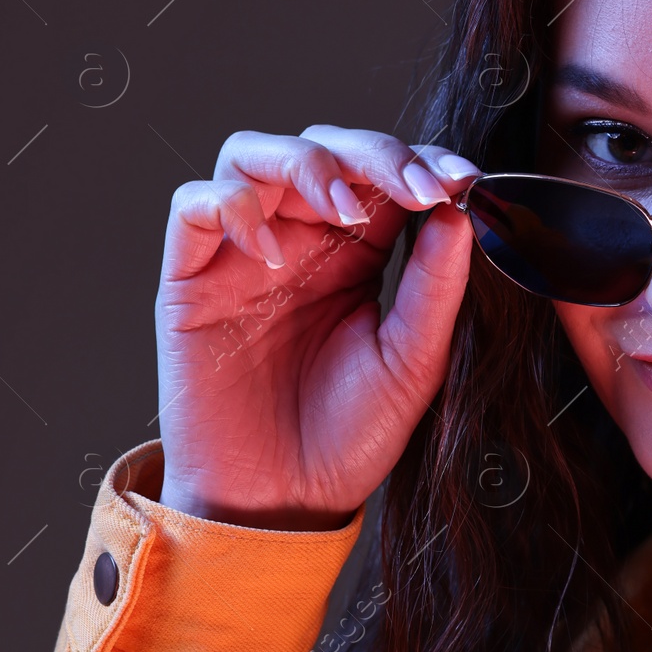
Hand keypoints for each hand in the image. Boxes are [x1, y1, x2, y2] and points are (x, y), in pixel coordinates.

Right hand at [154, 125, 479, 529]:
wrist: (284, 503)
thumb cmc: (351, 437)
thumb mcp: (413, 360)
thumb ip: (434, 287)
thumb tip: (459, 211)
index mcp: (358, 253)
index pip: (384, 177)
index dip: (420, 163)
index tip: (461, 178)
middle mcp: (299, 240)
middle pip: (323, 148)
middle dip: (372, 154)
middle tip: (414, 185)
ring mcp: (243, 253)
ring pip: (254, 155)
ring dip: (305, 163)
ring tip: (344, 210)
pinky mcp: (190, 279)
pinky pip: (195, 206)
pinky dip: (234, 208)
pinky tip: (275, 254)